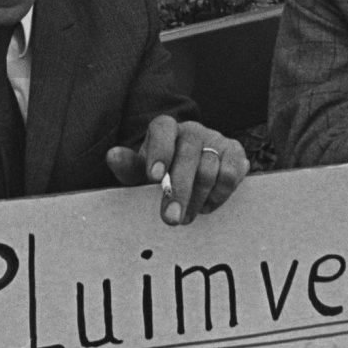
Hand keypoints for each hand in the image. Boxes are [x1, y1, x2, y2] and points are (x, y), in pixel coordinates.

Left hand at [106, 117, 249, 224]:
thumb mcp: (141, 173)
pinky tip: (206, 204)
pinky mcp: (235, 152)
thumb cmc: (160, 174)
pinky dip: (218, 195)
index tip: (155, 178)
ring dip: (197, 199)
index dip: (160, 151)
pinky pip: (230, 174)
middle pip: (188, 154)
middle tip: (171, 219)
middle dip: (179, 190)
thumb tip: (112, 155)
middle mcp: (191, 129)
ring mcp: (215, 138)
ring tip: (187, 215)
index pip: (162, 128)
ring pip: (209, 168)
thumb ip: (128, 166)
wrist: (190, 175)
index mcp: (165, 128)